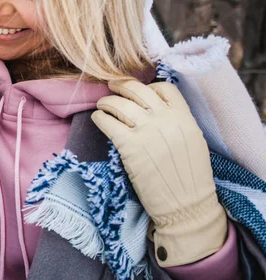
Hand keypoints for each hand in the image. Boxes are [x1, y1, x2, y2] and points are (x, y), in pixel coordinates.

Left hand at [91, 80, 226, 266]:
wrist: (186, 204)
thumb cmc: (190, 177)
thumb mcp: (192, 140)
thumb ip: (176, 121)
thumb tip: (154, 109)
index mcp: (183, 116)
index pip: (164, 87)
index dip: (148, 87)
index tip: (138, 93)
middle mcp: (164, 118)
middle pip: (136, 89)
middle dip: (121, 86)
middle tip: (112, 88)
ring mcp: (146, 130)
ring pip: (118, 103)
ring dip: (106, 101)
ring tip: (102, 105)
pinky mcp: (129, 145)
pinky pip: (107, 121)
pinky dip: (99, 117)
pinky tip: (98, 119)